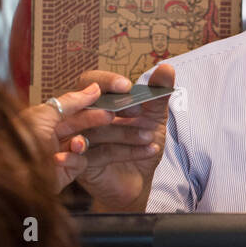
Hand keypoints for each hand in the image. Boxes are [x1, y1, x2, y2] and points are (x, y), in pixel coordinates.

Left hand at [21, 83, 116, 192]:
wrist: (14, 174)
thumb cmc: (23, 140)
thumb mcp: (45, 113)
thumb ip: (71, 101)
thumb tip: (94, 87)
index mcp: (43, 118)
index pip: (71, 108)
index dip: (88, 103)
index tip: (105, 98)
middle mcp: (51, 135)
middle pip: (79, 124)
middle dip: (93, 120)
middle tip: (110, 116)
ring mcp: (59, 153)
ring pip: (82, 144)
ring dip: (81, 143)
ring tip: (77, 145)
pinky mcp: (66, 172)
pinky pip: (79, 162)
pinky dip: (72, 160)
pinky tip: (59, 160)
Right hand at [74, 65, 174, 210]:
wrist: (140, 178)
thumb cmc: (140, 143)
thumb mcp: (153, 116)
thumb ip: (158, 93)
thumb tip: (167, 68)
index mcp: (96, 102)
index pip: (90, 81)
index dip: (106, 81)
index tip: (127, 86)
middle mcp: (82, 119)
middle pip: (86, 106)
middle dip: (114, 107)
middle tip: (139, 112)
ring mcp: (78, 141)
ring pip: (95, 132)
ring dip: (125, 132)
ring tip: (150, 136)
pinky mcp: (82, 164)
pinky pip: (99, 155)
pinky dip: (128, 152)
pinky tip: (150, 151)